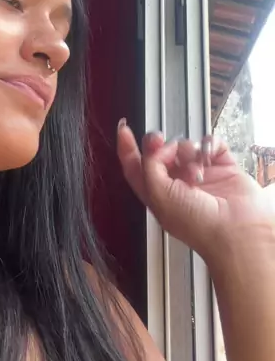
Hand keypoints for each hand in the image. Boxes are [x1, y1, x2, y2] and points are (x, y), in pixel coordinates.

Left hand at [117, 121, 274, 266]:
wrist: (237, 231)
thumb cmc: (197, 225)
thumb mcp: (158, 195)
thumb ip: (149, 166)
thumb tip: (158, 147)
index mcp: (157, 194)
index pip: (135, 167)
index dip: (127, 148)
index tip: (124, 128)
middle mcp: (177, 184)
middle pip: (160, 152)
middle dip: (158, 144)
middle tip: (159, 140)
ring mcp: (201, 175)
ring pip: (186, 146)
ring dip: (188, 153)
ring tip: (196, 171)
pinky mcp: (223, 168)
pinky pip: (211, 143)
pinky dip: (208, 145)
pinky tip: (208, 156)